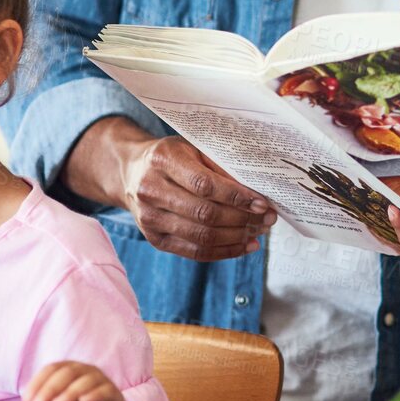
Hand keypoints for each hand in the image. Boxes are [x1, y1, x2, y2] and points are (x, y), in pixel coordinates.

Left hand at [23, 362, 127, 400]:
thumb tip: (59, 400)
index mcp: (68, 372)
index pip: (52, 369)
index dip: (38, 383)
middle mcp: (86, 372)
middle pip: (67, 372)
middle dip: (50, 389)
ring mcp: (102, 382)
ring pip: (86, 379)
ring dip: (70, 393)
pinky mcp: (115, 396)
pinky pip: (105, 391)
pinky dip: (93, 395)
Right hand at [124, 135, 274, 260]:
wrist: (132, 172)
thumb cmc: (171, 157)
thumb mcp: (193, 148)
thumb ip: (220, 166)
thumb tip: (256, 189)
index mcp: (163, 160)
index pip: (204, 185)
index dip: (236, 197)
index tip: (261, 203)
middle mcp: (151, 190)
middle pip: (204, 214)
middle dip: (242, 219)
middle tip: (267, 219)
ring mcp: (150, 219)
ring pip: (201, 236)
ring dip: (237, 237)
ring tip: (258, 231)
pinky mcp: (155, 240)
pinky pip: (195, 252)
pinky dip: (224, 251)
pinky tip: (244, 245)